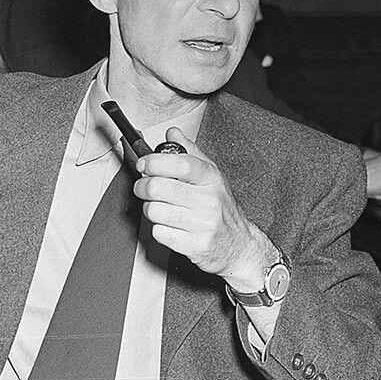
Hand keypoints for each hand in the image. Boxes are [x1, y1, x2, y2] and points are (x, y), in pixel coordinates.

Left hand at [134, 128, 274, 290]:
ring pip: (154, 211)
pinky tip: (170, 226)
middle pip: (158, 188)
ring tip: (161, 208)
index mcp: (211, 179)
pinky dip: (159, 229)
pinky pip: (159, 233)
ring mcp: (202, 225)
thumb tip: (173, 133)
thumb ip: (190, 152)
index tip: (144, 164)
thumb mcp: (211, 176)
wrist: (238, 245)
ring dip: (150, 209)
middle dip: (142, 186)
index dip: (154, 162)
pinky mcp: (194, 246)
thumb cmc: (221, 209)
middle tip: (144, 187)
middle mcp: (208, 201)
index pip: (180, 164)